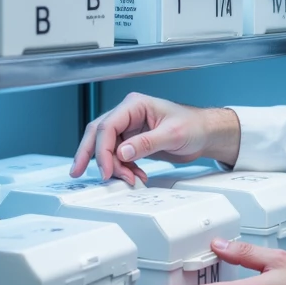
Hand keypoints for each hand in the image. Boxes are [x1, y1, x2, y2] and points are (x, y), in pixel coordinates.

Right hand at [71, 93, 240, 185]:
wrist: (206, 134)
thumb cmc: (194, 125)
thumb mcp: (172, 134)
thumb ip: (146, 143)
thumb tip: (123, 152)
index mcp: (135, 105)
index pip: (108, 126)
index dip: (103, 150)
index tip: (107, 170)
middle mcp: (129, 114)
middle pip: (99, 134)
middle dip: (89, 154)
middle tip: (79, 172)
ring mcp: (130, 128)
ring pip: (107, 147)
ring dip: (113, 166)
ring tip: (126, 179)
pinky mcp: (134, 141)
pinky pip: (119, 156)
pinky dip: (123, 168)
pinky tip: (134, 176)